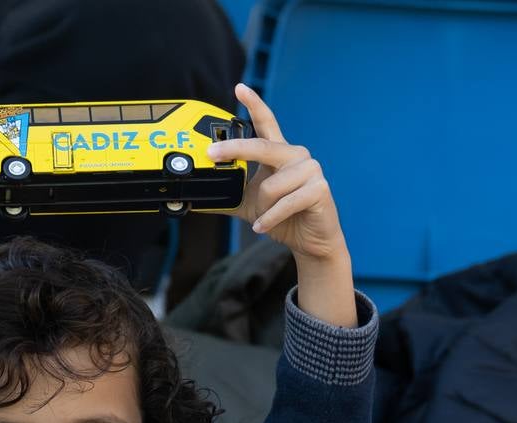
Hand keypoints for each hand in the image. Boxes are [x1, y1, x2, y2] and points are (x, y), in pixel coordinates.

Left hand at [207, 83, 348, 264]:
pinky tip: (264, 227)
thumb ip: (230, 195)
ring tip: (266, 218)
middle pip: (261, 146)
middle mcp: (296, 156)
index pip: (267, 123)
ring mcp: (310, 170)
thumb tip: (197, 198)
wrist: (310, 241)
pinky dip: (270, 219)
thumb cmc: (282, 217)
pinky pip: (284, 203)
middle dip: (234, 149)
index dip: (253, 104)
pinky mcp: (319, 189)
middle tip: (211, 155)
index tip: (239, 88)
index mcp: (279, 153)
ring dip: (262, 208)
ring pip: (270, 185)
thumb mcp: (250, 204)